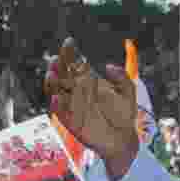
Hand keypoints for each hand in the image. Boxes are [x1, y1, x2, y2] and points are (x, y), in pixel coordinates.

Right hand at [45, 38, 138, 175]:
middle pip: (61, 76)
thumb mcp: (128, 92)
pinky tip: (58, 97)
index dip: (70, 53)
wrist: (123, 138)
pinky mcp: (71, 122)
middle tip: (57, 58)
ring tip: (52, 74)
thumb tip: (108, 66)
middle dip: (58, 67)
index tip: (70, 42)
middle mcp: (76, 92)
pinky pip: (61, 113)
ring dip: (52, 83)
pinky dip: (58, 106)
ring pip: (56, 92)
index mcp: (87, 82)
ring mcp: (72, 107)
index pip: (74, 65)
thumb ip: (122, 77)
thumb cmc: (124, 114)